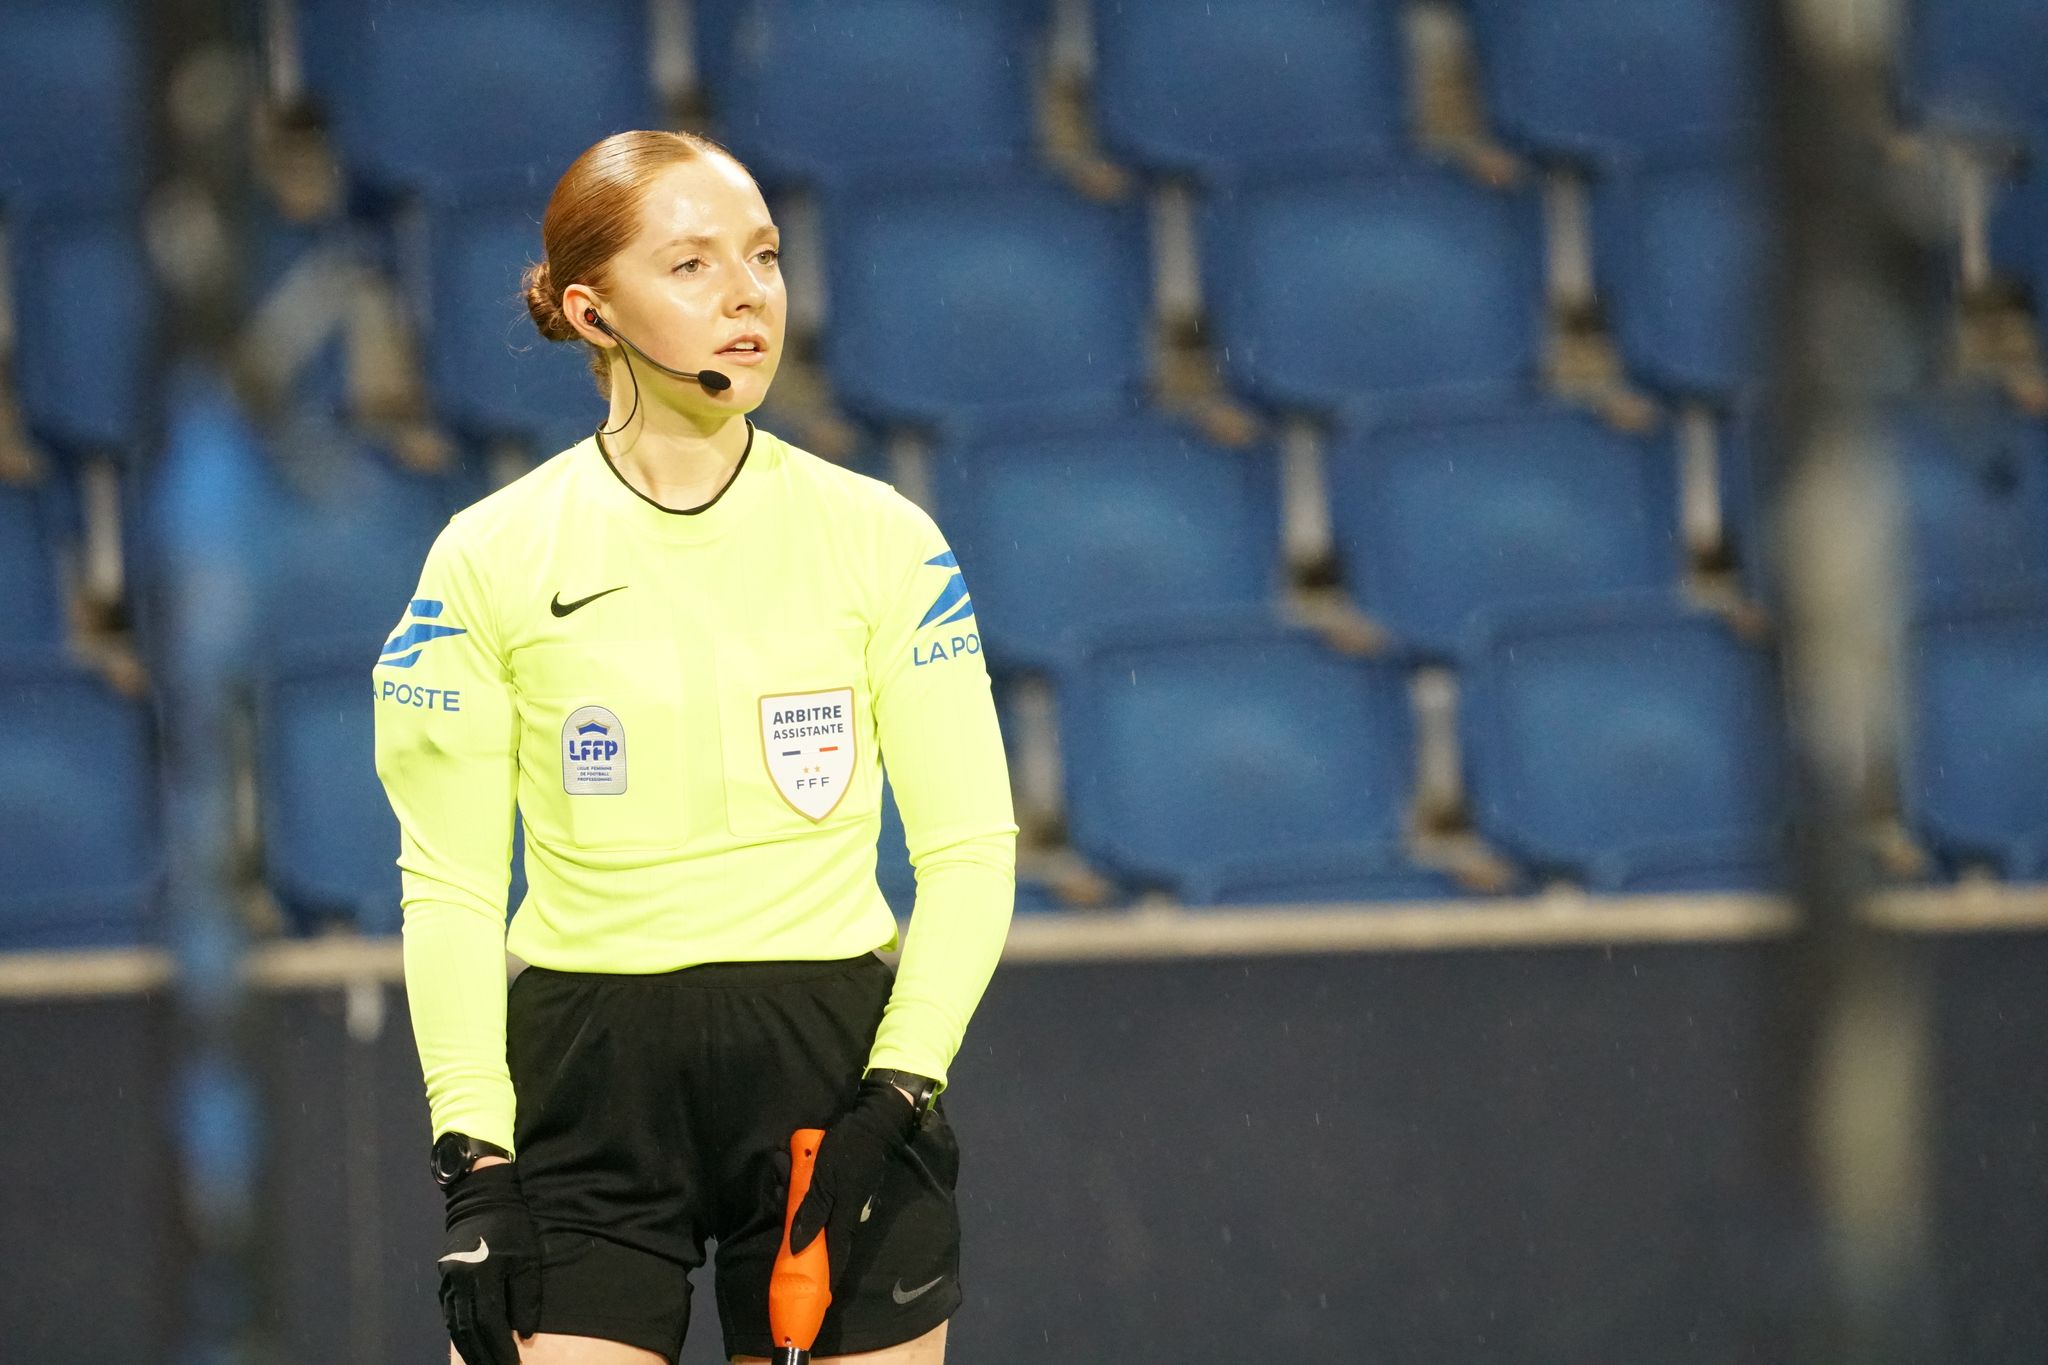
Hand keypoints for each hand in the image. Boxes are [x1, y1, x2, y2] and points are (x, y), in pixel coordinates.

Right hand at [439, 1162, 541, 1364]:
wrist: (481, 1199)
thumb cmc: (512, 1227)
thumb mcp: (528, 1258)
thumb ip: (527, 1296)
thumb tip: (525, 1334)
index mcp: (482, 1275)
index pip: (490, 1323)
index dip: (500, 1348)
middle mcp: (459, 1282)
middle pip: (468, 1330)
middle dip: (483, 1356)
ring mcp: (448, 1281)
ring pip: (455, 1326)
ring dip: (469, 1350)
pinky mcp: (444, 1279)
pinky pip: (449, 1315)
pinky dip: (458, 1335)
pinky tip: (469, 1347)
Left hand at [786, 1078, 918, 1289]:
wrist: (876, 1123)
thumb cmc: (848, 1152)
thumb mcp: (823, 1180)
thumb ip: (810, 1212)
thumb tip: (798, 1247)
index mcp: (842, 1220)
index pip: (832, 1259)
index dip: (823, 1280)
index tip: (814, 1300)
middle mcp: (845, 1216)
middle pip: (821, 1239)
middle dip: (801, 1240)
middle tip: (784, 1229)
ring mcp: (846, 1202)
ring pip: (818, 1217)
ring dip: (799, 1209)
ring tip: (784, 1183)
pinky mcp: (844, 1188)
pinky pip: (820, 1198)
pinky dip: (806, 1194)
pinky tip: (794, 1175)